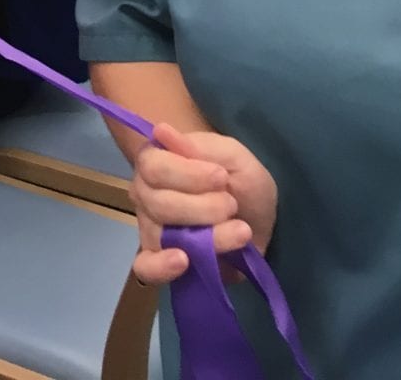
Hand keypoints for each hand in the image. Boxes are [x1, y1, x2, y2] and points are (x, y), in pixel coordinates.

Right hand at [127, 121, 277, 285]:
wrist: (255, 217)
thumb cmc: (240, 180)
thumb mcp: (233, 156)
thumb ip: (200, 147)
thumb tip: (161, 131)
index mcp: (156, 163)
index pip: (153, 167)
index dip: (188, 174)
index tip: (222, 177)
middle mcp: (145, 195)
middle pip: (158, 203)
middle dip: (204, 207)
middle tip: (232, 205)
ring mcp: (151, 230)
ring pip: (161, 237)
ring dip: (208, 237)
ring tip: (240, 233)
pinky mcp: (162, 262)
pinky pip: (145, 268)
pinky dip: (160, 267)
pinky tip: (184, 261)